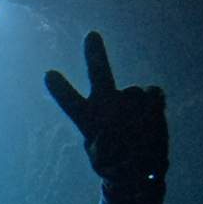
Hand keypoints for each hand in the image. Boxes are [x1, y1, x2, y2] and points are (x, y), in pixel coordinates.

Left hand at [44, 31, 167, 183]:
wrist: (140, 168)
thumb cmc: (114, 166)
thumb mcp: (102, 162)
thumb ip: (105, 146)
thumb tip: (117, 128)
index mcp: (88, 118)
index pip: (71, 102)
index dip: (61, 89)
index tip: (48, 74)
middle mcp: (107, 103)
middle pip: (100, 74)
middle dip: (95, 55)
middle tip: (91, 35)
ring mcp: (129, 100)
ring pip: (134, 93)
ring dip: (137, 110)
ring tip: (137, 134)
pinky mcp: (151, 103)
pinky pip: (153, 94)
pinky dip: (154, 103)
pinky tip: (152, 119)